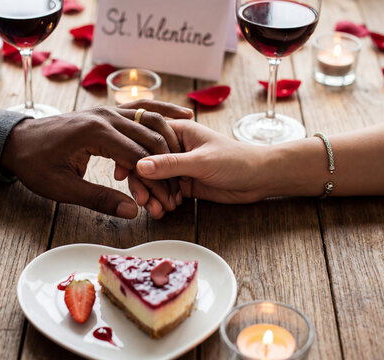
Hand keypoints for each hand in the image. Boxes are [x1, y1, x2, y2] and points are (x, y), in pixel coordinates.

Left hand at [1, 100, 192, 217]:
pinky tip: (181, 113)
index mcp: (94, 133)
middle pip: (149, 139)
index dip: (156, 182)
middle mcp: (105, 116)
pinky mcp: (107, 111)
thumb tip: (132, 211)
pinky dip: (161, 109)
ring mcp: (107, 110)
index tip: (168, 201)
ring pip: (150, 119)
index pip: (138, 158)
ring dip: (170, 139)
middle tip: (178, 191)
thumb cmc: (35, 165)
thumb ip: (98, 198)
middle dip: (167, 166)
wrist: (16, 140)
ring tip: (189, 158)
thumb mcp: (62, 188)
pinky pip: (140, 108)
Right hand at [131, 120, 270, 207]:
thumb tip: (139, 165)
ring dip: (153, 196)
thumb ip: (170, 165)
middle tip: (142, 201)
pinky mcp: (185, 182)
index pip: (145, 140)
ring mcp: (179, 166)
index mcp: (178, 131)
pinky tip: (164, 211)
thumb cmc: (236, 160)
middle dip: (143, 183)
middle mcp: (175, 146)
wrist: (260, 178)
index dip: (131, 156)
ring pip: (155, 180)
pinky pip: (165, 192)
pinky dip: (162, 202)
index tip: (122, 174)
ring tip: (156, 211)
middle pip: (146, 163)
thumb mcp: (201, 162)